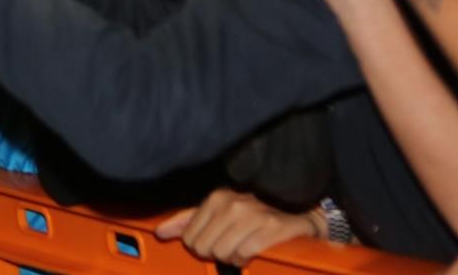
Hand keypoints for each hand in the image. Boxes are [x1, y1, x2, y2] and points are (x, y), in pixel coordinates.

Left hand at [155, 188, 321, 263]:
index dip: (201, 246)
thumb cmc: (253, 211)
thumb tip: (160, 232)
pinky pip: (246, 255)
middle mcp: (232, 204)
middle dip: (216, 253)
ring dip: (233, 259)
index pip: (190, 238)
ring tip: (242, 248)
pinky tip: (254, 252)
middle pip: (205, 248)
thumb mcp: (218, 209)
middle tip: (230, 246)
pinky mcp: (273, 229)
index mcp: (216, 198)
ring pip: (224, 253)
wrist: (297, 209)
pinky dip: (248, 259)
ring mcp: (253, 216)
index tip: (215, 241)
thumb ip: (187, 220)